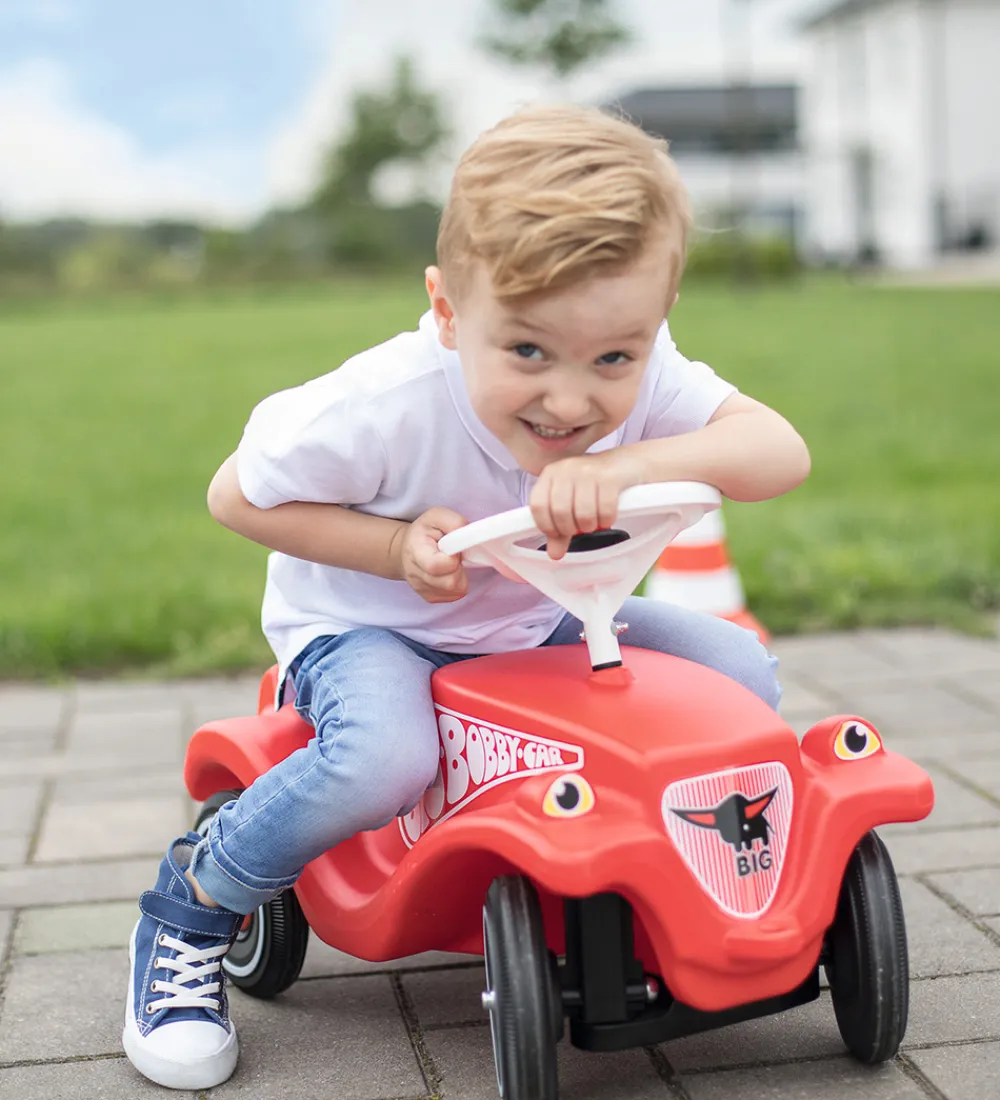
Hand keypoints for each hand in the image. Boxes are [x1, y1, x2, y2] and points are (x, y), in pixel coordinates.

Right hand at [395, 507, 468, 602]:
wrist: (408, 549)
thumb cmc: (425, 531)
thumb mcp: (437, 516)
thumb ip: (454, 522)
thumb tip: (467, 535)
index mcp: (415, 550)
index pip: (435, 566)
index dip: (452, 559)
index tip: (453, 548)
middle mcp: (414, 573)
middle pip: (449, 582)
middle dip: (458, 569)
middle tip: (454, 557)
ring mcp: (421, 588)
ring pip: (454, 591)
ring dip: (460, 577)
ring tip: (452, 564)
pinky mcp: (430, 597)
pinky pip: (454, 596)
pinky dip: (457, 584)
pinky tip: (449, 573)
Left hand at [529, 450, 646, 558]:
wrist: (626, 463)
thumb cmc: (594, 484)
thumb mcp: (572, 503)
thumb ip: (561, 529)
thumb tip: (555, 554)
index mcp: (551, 474)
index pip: (538, 505)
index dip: (547, 526)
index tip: (559, 533)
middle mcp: (566, 469)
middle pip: (560, 512)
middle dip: (572, 528)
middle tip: (581, 528)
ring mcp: (588, 472)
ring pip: (583, 513)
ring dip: (590, 526)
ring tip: (595, 522)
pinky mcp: (609, 477)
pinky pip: (605, 510)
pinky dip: (607, 520)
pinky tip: (608, 517)